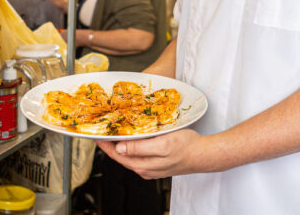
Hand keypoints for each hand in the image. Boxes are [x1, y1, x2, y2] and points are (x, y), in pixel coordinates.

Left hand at [96, 129, 211, 178]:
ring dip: (120, 145)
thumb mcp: (162, 145)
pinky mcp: (156, 163)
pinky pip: (138, 156)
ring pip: (129, 156)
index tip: (96, 134)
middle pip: (120, 156)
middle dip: (110, 144)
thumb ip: (140, 148)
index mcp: (142, 165)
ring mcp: (150, 167)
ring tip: (114, 133)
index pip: (117, 155)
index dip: (105, 144)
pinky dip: (132, 147)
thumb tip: (120, 148)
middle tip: (102, 131)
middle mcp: (144, 168)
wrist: (203, 155)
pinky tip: (133, 139)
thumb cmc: (186, 148)